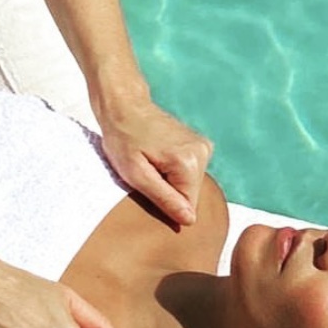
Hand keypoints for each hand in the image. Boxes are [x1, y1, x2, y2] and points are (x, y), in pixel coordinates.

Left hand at [100, 102, 212, 225]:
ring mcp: (204, 147)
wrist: (125, 107)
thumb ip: (164, 199)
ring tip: (152, 163)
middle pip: (190, 195)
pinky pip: (189, 173)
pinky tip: (159, 157)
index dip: (165, 203)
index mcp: (189, 162)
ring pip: (190, 185)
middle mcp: (203, 153)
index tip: (148, 186)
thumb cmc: (123, 139)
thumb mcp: (136, 175)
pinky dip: (173, 171)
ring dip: (170, 181)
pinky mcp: (201, 145)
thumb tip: (189, 220)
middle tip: (147, 173)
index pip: (188, 207)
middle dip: (168, 191)